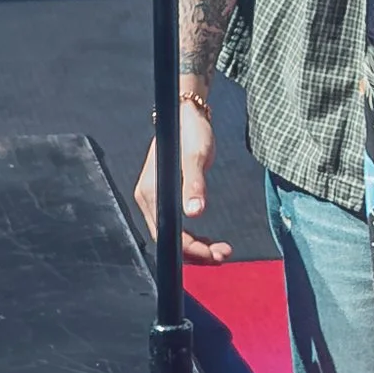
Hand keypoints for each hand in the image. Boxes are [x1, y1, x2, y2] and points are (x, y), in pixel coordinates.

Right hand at [134, 95, 233, 264]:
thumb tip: (194, 214)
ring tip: (222, 251)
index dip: (189, 248)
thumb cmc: (190, 133)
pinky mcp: (168, 198)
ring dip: (196, 248)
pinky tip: (211, 240)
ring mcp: (158, 199)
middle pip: (168, 238)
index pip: (167, 232)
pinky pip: (178, 226)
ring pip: (173, 235)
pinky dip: (194, 237)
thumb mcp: (195, 158)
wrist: (188, 117)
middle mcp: (149, 199)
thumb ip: (194, 185)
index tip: (213, 254)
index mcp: (150, 191)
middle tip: (224, 255)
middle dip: (196, 252)